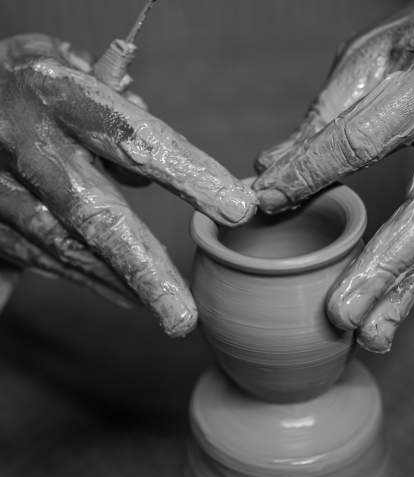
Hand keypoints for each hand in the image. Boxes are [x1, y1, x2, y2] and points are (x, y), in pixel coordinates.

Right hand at [0, 34, 255, 335]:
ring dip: (120, 285)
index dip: (188, 174)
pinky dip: (87, 278)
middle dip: (145, 269)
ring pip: (63, 249)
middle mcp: (25, 143)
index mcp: (57, 94)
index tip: (238, 209)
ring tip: (170, 315)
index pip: (135, 138)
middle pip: (94, 215)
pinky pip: (38, 256)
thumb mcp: (67, 72)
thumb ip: (115, 109)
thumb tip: (151, 161)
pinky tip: (126, 297)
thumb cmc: (26, 84)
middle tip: (184, 317)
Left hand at [253, 0, 413, 351]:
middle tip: (339, 316)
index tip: (266, 202)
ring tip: (369, 336)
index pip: (358, 141)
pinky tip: (392, 312)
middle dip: (379, 269)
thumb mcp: (366, 63)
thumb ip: (320, 121)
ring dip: (405, 293)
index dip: (308, 174)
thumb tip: (267, 171)